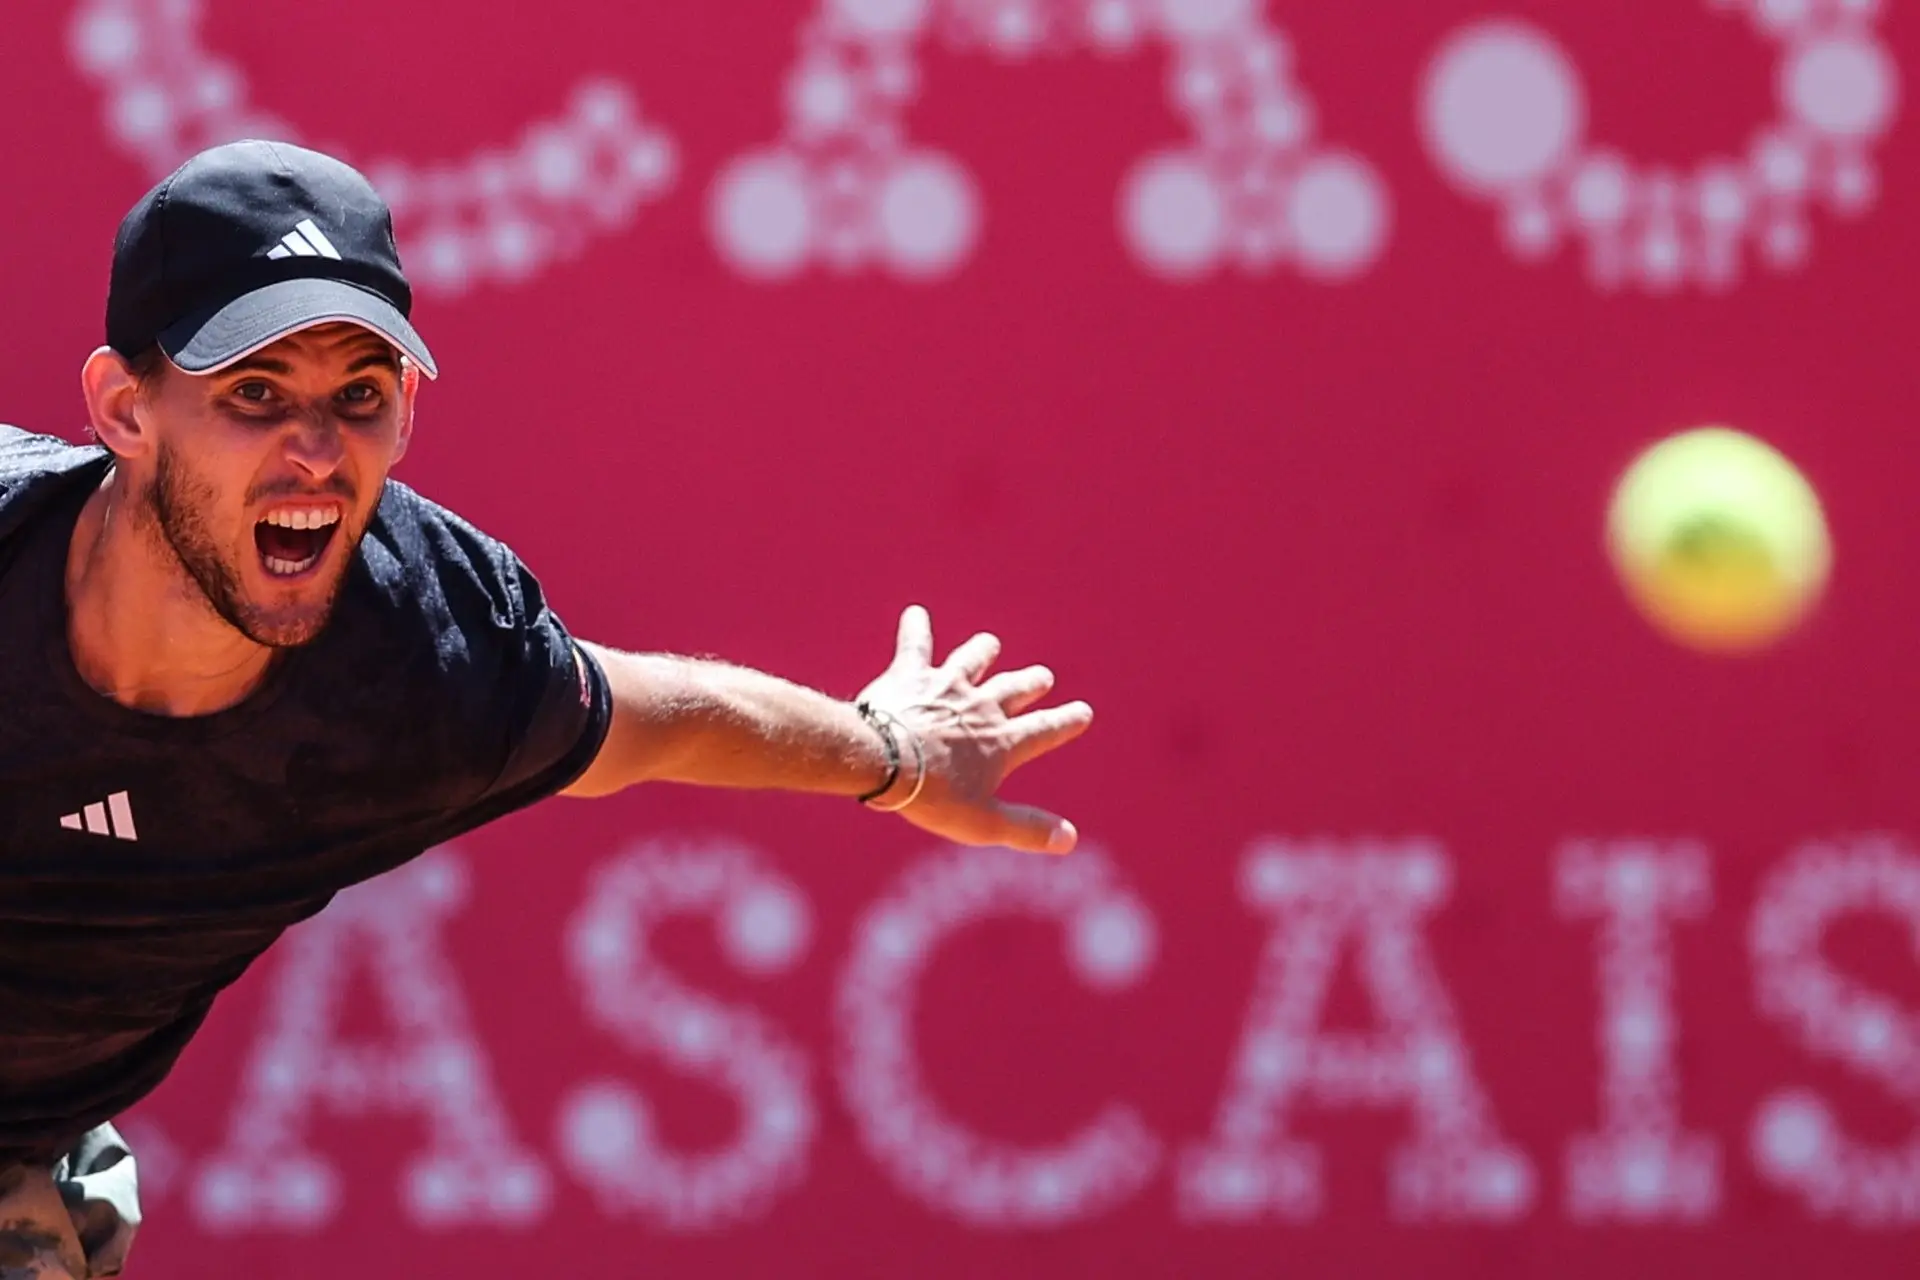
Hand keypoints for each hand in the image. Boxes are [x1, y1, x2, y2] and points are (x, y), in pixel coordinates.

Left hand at [855, 605, 1093, 854]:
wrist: (885, 761)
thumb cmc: (934, 796)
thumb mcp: (984, 823)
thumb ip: (1027, 829)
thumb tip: (1070, 839)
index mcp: (1001, 743)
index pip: (1044, 730)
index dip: (1066, 722)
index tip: (1083, 711)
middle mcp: (981, 707)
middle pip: (1014, 689)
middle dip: (1031, 683)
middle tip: (1043, 676)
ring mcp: (946, 686)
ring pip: (973, 660)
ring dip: (983, 652)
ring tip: (990, 644)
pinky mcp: (911, 675)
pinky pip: (916, 645)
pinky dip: (916, 629)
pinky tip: (915, 613)